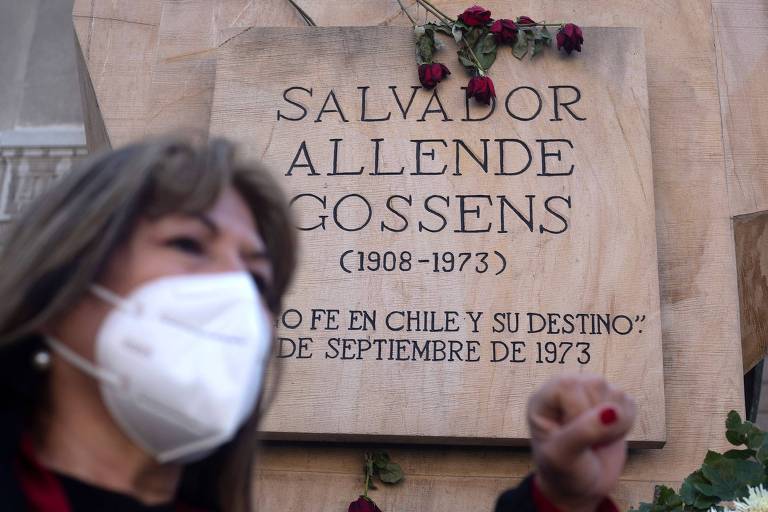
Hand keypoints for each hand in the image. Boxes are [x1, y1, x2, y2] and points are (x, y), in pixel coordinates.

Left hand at [528, 374, 635, 511]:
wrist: (581, 487)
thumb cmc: (563, 472)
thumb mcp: (563, 457)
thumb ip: (583, 432)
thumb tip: (613, 411)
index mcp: (545, 397)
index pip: (569, 385)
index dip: (578, 413)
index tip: (572, 437)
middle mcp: (566, 389)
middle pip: (595, 385)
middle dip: (598, 421)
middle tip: (585, 442)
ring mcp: (590, 393)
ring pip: (615, 393)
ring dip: (613, 425)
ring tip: (595, 440)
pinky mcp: (612, 403)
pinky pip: (629, 403)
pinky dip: (625, 425)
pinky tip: (608, 436)